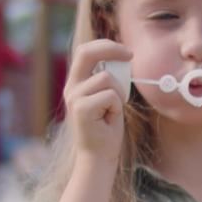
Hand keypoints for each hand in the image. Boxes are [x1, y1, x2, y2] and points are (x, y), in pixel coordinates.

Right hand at [63, 39, 131, 163]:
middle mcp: (71, 87)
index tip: (126, 52)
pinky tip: (110, 119)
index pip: (85, 51)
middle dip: (111, 49)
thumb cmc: (106, 127)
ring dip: (119, 93)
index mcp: (76, 82)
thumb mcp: (107, 97)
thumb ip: (108, 79)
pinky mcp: (81, 108)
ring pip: (107, 78)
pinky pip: (110, 95)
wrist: (99, 155)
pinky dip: (117, 106)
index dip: (106, 45)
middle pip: (87, 53)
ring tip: (113, 110)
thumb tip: (122, 59)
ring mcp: (74, 97)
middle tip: (130, 55)